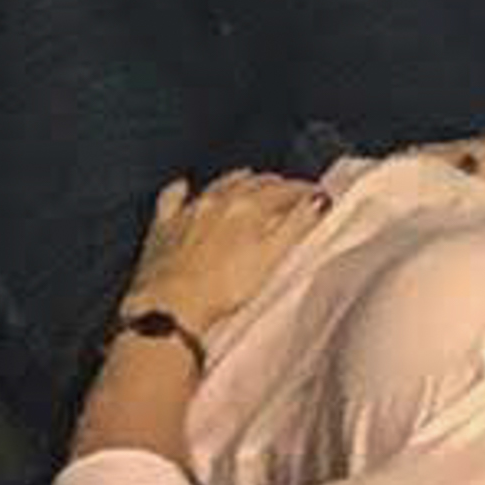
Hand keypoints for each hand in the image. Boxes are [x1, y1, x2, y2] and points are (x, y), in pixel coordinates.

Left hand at [122, 171, 326, 337]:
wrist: (172, 305)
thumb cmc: (223, 288)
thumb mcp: (271, 258)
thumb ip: (297, 225)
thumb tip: (319, 200)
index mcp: (249, 208)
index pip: (285, 190)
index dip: (305, 191)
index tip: (317, 195)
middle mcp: (219, 201)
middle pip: (254, 182)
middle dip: (275, 184)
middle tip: (289, 191)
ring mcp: (189, 211)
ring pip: (219, 184)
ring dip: (238, 180)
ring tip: (250, 179)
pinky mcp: (165, 225)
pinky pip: (173, 197)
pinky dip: (183, 190)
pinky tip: (185, 186)